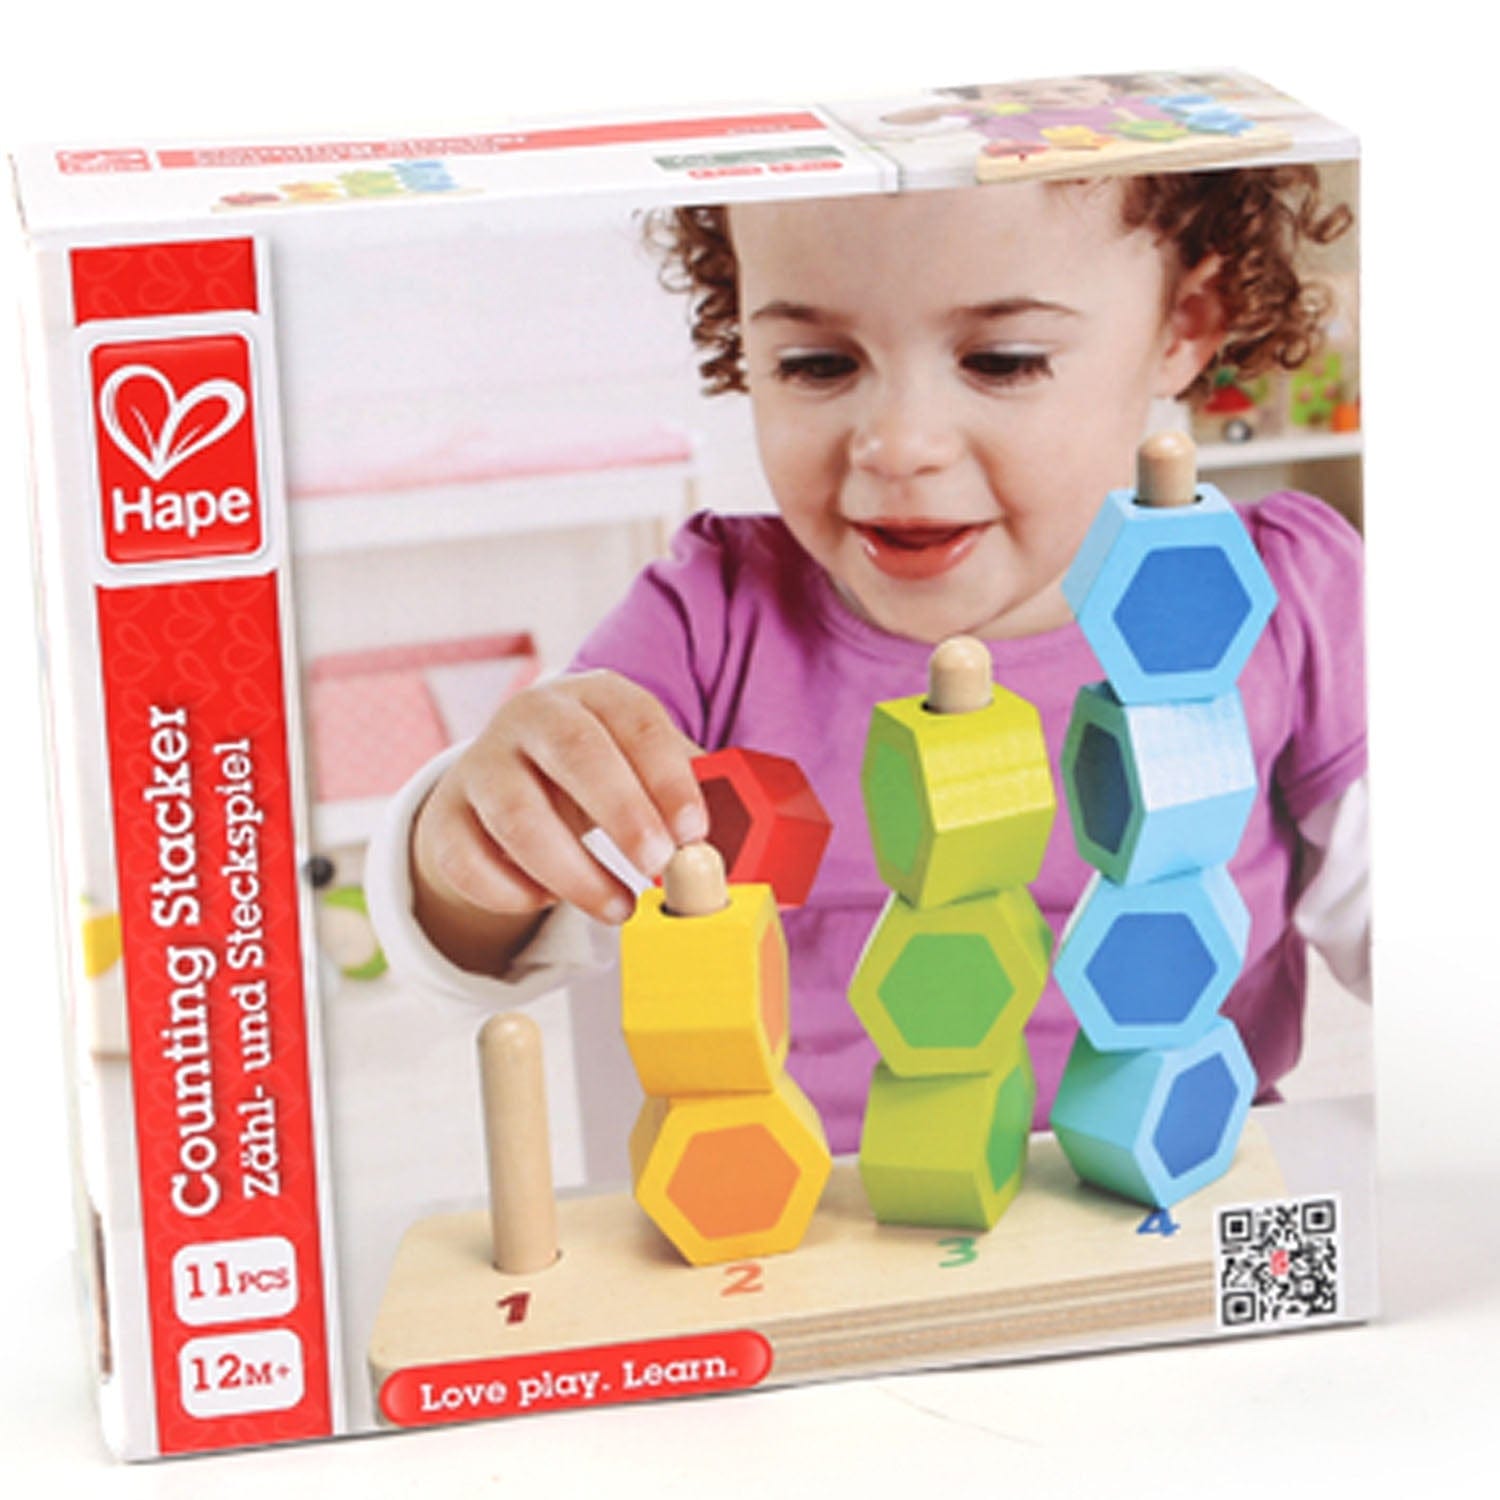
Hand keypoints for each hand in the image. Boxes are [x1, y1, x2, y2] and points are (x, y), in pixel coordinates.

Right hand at [411, 671, 707, 964]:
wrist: (508, 779)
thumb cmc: (600, 776)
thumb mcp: (643, 768)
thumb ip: (691, 798)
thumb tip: (747, 855)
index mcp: (595, 695)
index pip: (635, 719)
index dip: (668, 774)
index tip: (695, 831)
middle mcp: (532, 715)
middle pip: (574, 751)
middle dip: (622, 812)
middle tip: (658, 866)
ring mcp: (481, 763)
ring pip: (516, 815)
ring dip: (572, 871)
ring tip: (619, 909)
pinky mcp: (446, 816)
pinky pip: (468, 860)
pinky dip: (510, 891)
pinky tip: (548, 900)